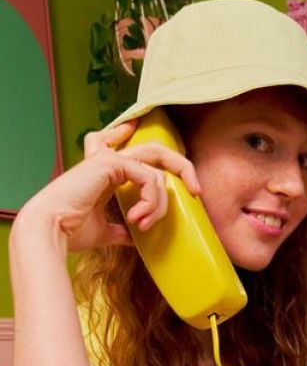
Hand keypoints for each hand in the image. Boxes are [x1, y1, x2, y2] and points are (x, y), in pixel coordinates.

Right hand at [15, 120, 200, 252]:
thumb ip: (122, 230)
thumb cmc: (72, 231)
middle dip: (181, 167)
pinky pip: (149, 177)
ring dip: (159, 204)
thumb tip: (135, 238)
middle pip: (154, 150)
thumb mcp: (106, 231)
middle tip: (196, 191)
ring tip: (144, 224)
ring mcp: (109, 159)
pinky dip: (151, 200)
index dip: (128, 131)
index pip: (117, 141)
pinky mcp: (111, 163)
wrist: (53, 230)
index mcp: (102, 171)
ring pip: (157, 171)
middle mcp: (107, 160)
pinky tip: (138, 218)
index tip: (137, 127)